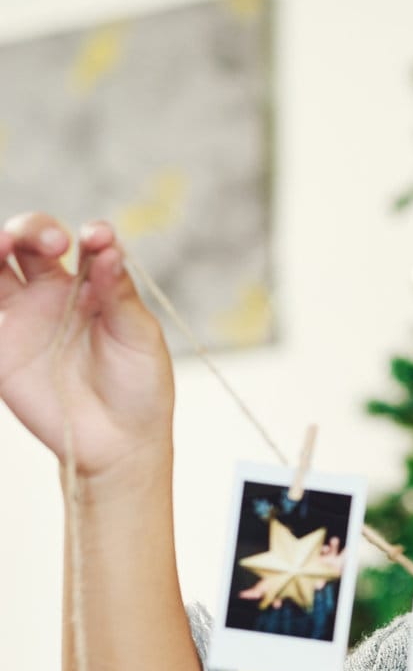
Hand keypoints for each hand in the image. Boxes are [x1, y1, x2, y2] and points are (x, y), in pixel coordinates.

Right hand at [0, 214, 173, 478]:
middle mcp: (57, 293)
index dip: (91, 234)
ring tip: (3, 244)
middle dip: (34, 228)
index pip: (87, 244)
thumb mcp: (140, 337)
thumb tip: (108, 249)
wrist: (118, 441)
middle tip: (54, 244)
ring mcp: (25, 315)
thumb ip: (120, 295)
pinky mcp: (3, 344)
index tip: (96, 238)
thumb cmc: (141, 386)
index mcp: (97, 286)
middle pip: (32, 241)